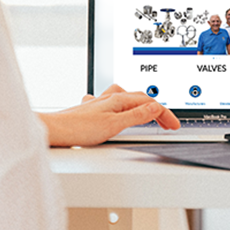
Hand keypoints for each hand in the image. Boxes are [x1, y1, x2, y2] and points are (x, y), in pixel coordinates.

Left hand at [38, 84, 179, 146]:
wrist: (54, 131)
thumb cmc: (78, 129)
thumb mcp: (114, 125)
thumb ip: (136, 116)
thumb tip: (156, 107)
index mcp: (118, 99)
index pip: (149, 103)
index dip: (165, 114)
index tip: (174, 125)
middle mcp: (109, 98)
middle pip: (140, 98)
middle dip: (157, 109)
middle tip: (167, 123)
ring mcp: (100, 103)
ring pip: (126, 98)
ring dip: (140, 105)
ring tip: (148, 113)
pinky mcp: (91, 111)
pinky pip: (112, 104)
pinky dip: (122, 107)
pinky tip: (117, 112)